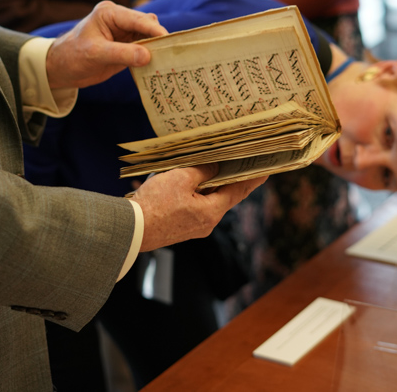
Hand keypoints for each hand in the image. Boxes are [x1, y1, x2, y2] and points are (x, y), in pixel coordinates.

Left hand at [46, 1, 167, 88]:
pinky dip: (152, 56)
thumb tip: (148, 56)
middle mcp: (119, 20)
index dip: (154, 29)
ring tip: (168, 59)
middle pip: (147, 25)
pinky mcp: (127, 46)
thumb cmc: (72, 56)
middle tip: (171, 52)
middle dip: (158, 37)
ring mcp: (124, 33)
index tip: (168, 40)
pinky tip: (158, 64)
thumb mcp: (95, 54)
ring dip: (157, 47)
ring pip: (149, 37)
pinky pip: (145, 49)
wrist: (61, 69)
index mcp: (110, 13)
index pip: (138, 19)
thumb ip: (122, 54)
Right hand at [130, 164, 266, 251]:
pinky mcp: (180, 228)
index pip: (238, 192)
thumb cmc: (155, 205)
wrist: (131, 229)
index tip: (264, 171)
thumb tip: (214, 167)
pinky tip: (193, 184)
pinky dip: (199, 194)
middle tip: (246, 168)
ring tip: (219, 170)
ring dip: (213, 187)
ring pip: (209, 202)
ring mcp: (193, 228)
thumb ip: (202, 171)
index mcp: (211, 212)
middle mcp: (206, 223)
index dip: (251, 179)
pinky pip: (195, 207)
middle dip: (234, 182)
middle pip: (225, 197)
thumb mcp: (181, 178)